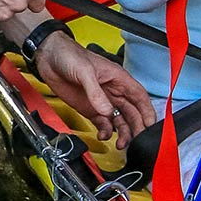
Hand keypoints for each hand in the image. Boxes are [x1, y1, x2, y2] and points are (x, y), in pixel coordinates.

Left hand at [34, 34, 155, 146]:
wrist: (49, 58)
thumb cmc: (70, 55)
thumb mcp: (85, 71)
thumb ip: (96, 93)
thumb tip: (107, 111)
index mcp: (118, 78)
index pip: (139, 96)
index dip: (147, 111)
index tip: (151, 125)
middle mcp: (113, 91)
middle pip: (132, 112)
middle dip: (136, 127)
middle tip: (137, 141)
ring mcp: (101, 101)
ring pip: (119, 120)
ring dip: (123, 132)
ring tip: (121, 144)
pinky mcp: (89, 108)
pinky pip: (103, 123)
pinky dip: (106, 132)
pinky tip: (104, 135)